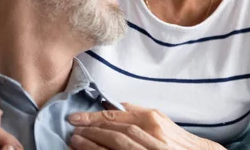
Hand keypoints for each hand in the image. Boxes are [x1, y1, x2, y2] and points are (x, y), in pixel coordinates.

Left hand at [68, 103, 224, 149]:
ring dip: (94, 143)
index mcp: (152, 119)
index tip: (75, 117)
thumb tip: (119, 104)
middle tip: (71, 127)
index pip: (117, 115)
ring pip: (117, 145)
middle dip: (91, 128)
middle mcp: (151, 133)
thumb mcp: (162, 121)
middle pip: (115, 129)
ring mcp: (149, 149)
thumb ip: (140, 113)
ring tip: (75, 140)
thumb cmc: (178, 141)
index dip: (94, 116)